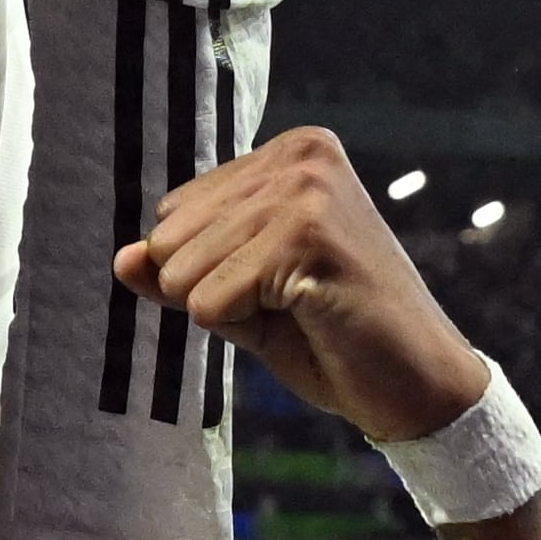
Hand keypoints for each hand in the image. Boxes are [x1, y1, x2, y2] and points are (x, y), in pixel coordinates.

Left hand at [116, 126, 485, 449]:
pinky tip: (313, 315)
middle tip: (291, 302)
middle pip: (168, 239)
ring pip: (182, 272)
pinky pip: (210, 301)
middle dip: (211, 289)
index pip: (172, 214)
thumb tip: (123, 258)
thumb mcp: (240, 299)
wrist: (418, 384)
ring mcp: (307, 191)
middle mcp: (299, 157)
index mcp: (288, 155)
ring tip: (303, 308)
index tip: (282, 281)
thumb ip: (178, 273)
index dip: (210, 269)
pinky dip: (246, 326)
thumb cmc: (331, 337)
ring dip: (232, 311)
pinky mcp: (309, 236)